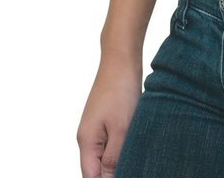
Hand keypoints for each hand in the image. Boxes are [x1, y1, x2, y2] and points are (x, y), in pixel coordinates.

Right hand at [77, 56, 142, 177]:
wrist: (121, 58)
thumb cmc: (120, 90)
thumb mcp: (121, 128)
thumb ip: (114, 157)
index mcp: (87, 142)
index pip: (91, 177)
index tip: (128, 175)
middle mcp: (88, 137)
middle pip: (96, 168)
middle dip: (113, 173)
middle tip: (135, 168)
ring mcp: (96, 127)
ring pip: (105, 155)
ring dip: (118, 161)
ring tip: (137, 160)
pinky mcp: (106, 119)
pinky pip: (111, 142)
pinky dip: (121, 147)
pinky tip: (135, 147)